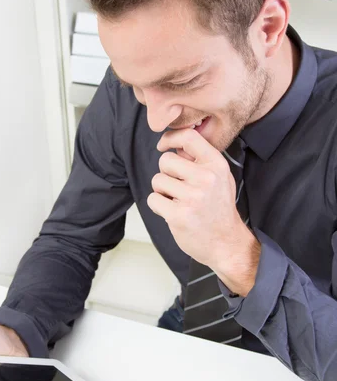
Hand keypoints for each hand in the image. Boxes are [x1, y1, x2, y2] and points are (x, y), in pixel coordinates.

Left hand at [147, 129, 259, 294]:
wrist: (226, 243)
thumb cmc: (219, 209)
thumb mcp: (219, 178)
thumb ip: (200, 160)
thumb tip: (175, 145)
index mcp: (216, 165)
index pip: (188, 137)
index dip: (170, 138)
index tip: (163, 146)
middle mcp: (206, 178)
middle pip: (165, 161)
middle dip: (166, 174)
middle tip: (178, 188)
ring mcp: (192, 197)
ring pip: (157, 180)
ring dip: (162, 191)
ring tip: (178, 201)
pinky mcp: (178, 215)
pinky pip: (153, 199)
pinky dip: (158, 205)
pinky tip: (173, 212)